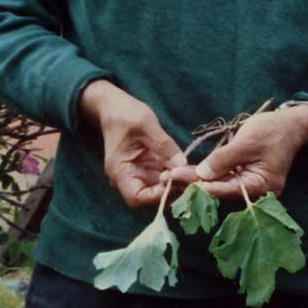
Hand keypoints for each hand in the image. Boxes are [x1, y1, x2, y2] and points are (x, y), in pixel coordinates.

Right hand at [79, 80, 186, 208]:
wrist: (115, 108)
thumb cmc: (125, 114)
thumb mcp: (145, 125)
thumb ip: (163, 146)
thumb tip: (182, 165)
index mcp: (120, 172)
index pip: (136, 198)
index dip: (157, 195)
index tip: (173, 179)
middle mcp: (128, 178)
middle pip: (151, 198)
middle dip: (171, 190)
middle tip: (191, 177)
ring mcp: (139, 175)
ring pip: (160, 190)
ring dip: (177, 183)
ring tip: (192, 172)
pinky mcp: (149, 169)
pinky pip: (164, 178)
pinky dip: (176, 175)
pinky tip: (189, 168)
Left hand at [163, 106, 307, 200]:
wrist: (291, 124)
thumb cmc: (273, 131)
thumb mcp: (247, 142)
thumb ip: (224, 159)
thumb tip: (202, 174)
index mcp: (262, 187)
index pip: (227, 190)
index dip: (201, 185)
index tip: (178, 178)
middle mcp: (256, 191)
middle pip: (221, 189)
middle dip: (195, 183)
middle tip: (169, 177)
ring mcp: (250, 184)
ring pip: (220, 184)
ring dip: (197, 179)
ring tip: (172, 175)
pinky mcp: (244, 176)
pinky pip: (223, 177)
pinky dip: (207, 173)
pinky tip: (187, 171)